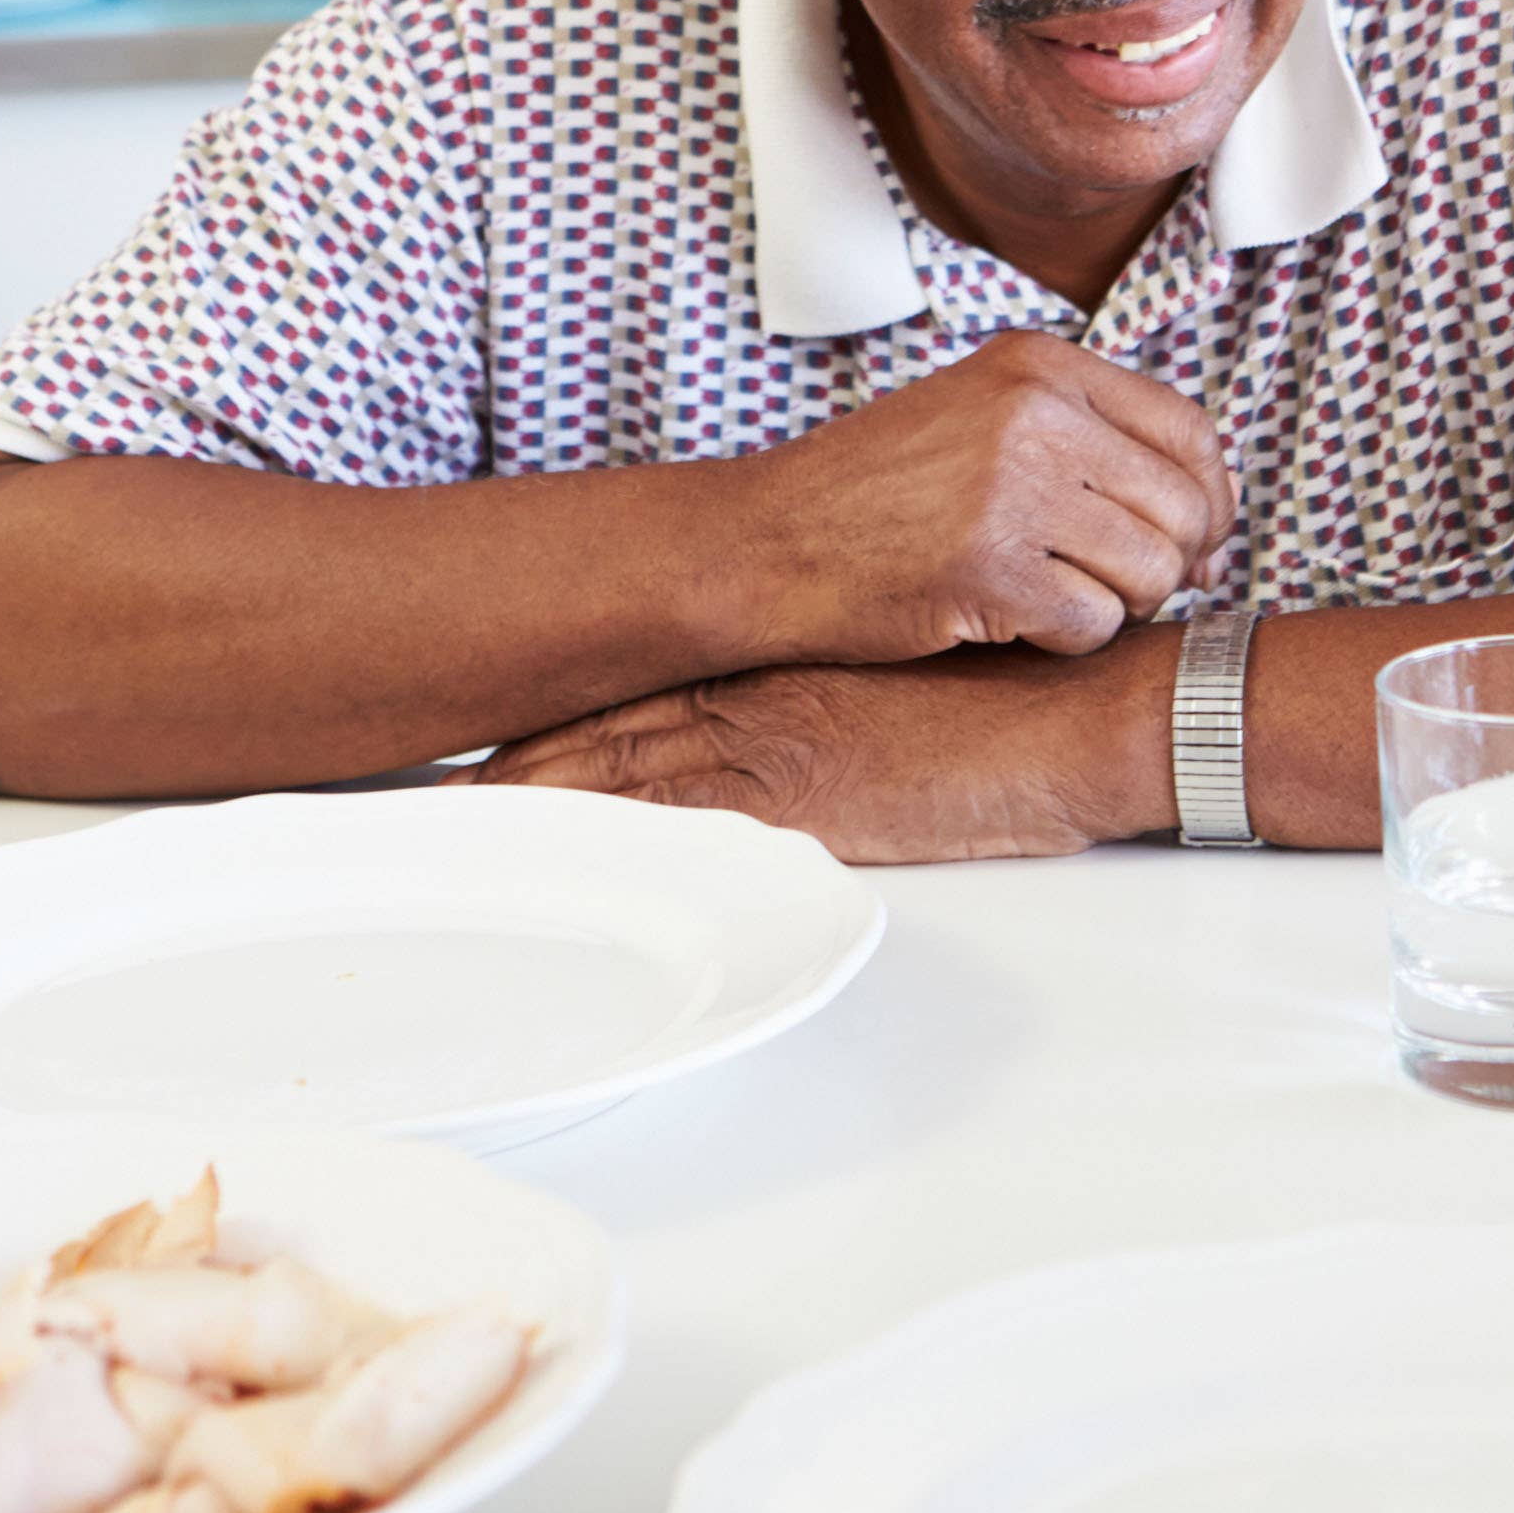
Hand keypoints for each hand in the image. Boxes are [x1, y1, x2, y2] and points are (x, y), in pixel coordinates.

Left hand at [470, 647, 1166, 860]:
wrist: (1092, 714)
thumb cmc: (1030, 699)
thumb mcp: (919, 682)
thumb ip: (848, 698)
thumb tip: (811, 727)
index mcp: (783, 659)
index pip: (641, 677)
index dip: (557, 700)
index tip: (485, 716)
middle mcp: (761, 693)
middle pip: (602, 722)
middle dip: (510, 750)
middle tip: (421, 780)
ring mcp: (774, 748)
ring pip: (615, 769)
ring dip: (527, 794)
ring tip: (444, 816)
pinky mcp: (802, 805)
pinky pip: (673, 823)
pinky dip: (596, 834)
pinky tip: (540, 853)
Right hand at [723, 331, 1233, 664]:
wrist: (764, 543)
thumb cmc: (875, 496)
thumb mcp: (982, 420)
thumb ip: (1090, 447)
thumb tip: (1218, 534)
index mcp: (1039, 365)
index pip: (1190, 432)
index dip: (1208, 501)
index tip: (1189, 543)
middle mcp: (1036, 414)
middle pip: (1186, 510)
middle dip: (1166, 567)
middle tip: (1109, 588)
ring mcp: (1014, 489)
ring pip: (1151, 574)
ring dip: (1112, 607)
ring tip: (1048, 599)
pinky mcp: (990, 568)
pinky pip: (1093, 627)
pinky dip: (1063, 642)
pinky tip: (1008, 621)